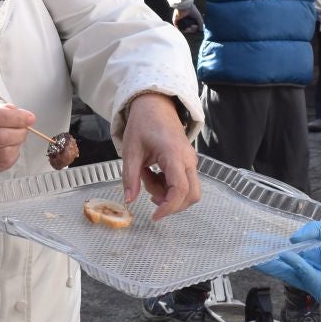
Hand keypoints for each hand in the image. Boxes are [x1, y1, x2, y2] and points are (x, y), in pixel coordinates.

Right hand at [0, 98, 34, 178]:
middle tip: (25, 128)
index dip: (16, 118)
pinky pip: (1, 164)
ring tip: (17, 137)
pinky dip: (11, 155)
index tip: (29, 117)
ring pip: (2, 153)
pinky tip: (10, 147)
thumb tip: (18, 114)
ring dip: (17, 144)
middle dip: (19, 132)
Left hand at [117, 93, 198, 219]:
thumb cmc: (143, 124)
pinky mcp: (188, 162)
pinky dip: (168, 186)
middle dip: (171, 204)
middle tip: (149, 196)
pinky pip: (183, 182)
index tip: (154, 216)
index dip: (169, 207)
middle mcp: (188, 160)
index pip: (180, 190)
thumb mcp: (131, 151)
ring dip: (167, 193)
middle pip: (191, 195)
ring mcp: (190, 161)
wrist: (155, 105)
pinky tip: (152, 173)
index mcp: (174, 155)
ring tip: (146, 175)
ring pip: (187, 190)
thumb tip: (129, 200)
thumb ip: (130, 177)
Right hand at [254, 221, 320, 314]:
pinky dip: (295, 266)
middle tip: (248, 251)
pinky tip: (286, 255)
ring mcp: (316, 281)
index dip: (273, 246)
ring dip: (274, 265)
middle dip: (266, 258)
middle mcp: (313, 269)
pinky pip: (305, 277)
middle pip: (284, 265)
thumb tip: (292, 240)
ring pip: (289, 273)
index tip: (256, 240)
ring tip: (257, 255)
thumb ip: (315, 230)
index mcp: (316, 255)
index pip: (289, 252)